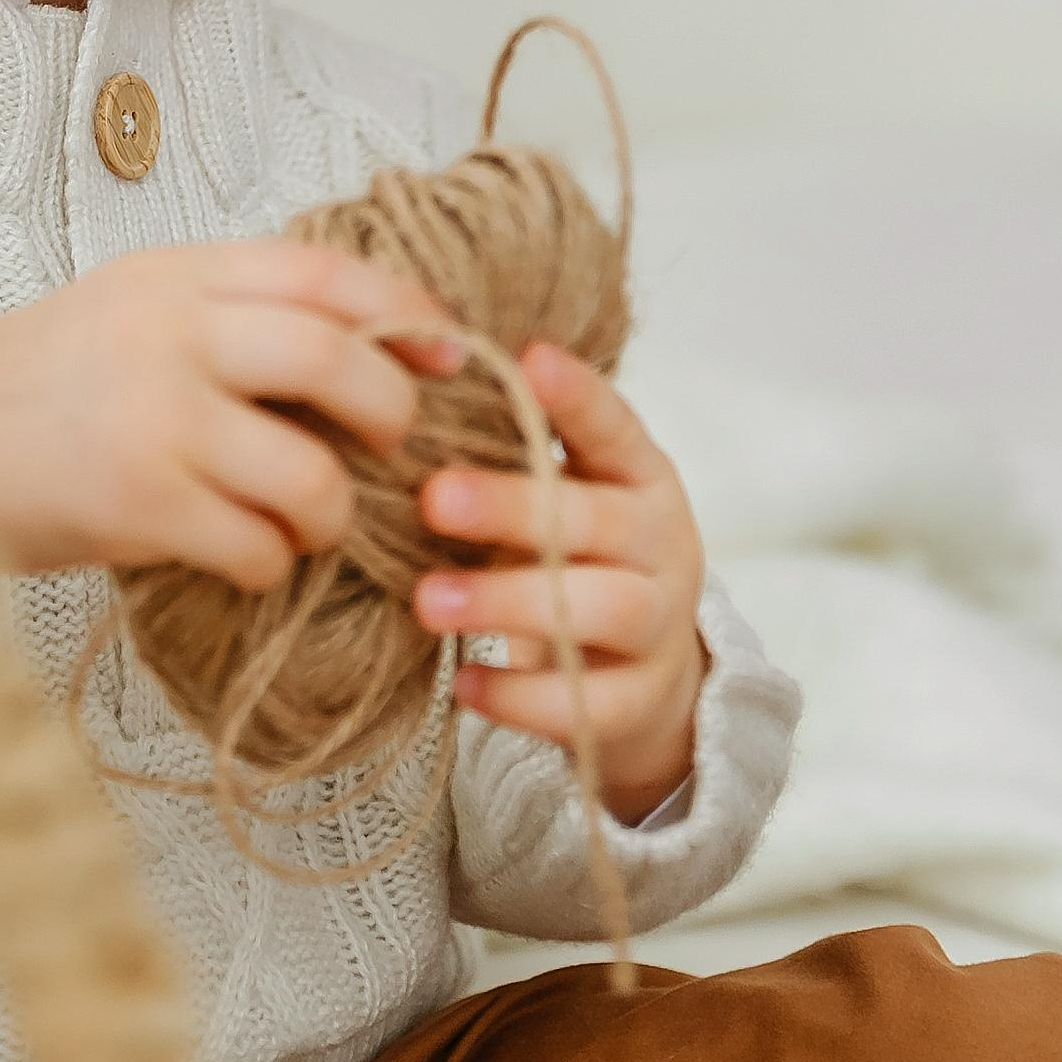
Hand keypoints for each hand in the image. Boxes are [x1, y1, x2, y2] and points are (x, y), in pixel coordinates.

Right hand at [0, 241, 460, 587]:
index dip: (404, 312)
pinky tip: (245, 560)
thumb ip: (227, 312)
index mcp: (179, 275)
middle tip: (383, 447)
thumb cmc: (43, 379)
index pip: (323, 274)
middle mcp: (175, 334)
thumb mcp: (134, 306)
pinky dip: (272, 564)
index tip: (448, 351)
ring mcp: (159, 418)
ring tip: (308, 523)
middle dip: (389, 413)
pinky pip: (256, 545)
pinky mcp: (138, 501)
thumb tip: (362, 345)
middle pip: (336, 360)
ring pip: (310, 472)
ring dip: (331, 512)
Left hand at [409, 344, 706, 821]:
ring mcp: (662, 626)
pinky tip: (463, 683)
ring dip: (509, 601)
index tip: (528, 358)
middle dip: (513, 508)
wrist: (643, 674)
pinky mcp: (643, 703)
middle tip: (433, 499)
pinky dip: (521, 696)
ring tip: (427, 602)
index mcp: (640, 477)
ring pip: (604, 609)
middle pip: (598, 519)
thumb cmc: (575, 557)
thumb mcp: (562, 497)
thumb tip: (398, 400)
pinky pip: (588, 704)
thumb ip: (510, 457)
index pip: (615, 427)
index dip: (577, 395)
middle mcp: (663, 544)